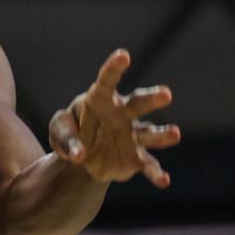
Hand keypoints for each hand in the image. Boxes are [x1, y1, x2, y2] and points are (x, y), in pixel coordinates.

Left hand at [47, 49, 179, 188]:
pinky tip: (163, 180)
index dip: (114, 68)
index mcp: (101, 98)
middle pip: (138, 104)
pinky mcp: (135, 158)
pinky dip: (155, 173)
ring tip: (175, 134)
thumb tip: (78, 154)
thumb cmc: (71, 132)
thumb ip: (65, 138)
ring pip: (149, 133)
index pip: (107, 81)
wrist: (83, 156)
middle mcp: (122, 113)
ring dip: (161, 135)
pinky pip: (147, 164)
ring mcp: (132, 135)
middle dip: (151, 99)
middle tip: (166, 94)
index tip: (123, 55)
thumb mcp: (60, 130)